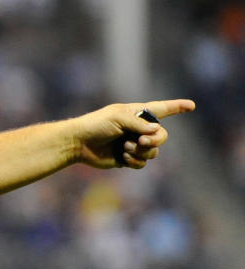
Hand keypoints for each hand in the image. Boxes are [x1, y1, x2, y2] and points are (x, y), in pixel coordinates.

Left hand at [75, 99, 194, 168]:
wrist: (78, 143)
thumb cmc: (95, 125)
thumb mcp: (117, 118)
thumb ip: (138, 124)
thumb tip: (156, 130)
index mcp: (137, 113)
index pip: (162, 109)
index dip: (177, 107)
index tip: (191, 105)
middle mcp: (138, 128)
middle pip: (162, 135)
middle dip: (155, 140)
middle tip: (141, 141)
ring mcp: (134, 144)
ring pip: (154, 151)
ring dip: (141, 151)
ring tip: (124, 148)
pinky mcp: (128, 158)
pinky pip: (143, 163)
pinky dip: (135, 161)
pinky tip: (122, 157)